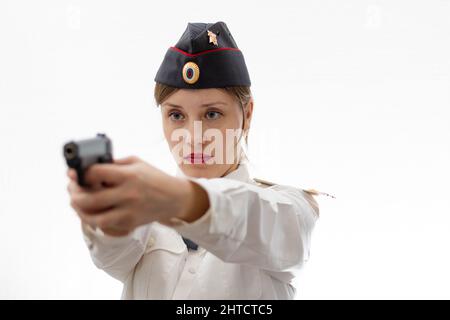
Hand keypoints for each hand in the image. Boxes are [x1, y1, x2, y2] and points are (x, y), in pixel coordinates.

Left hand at [67, 156, 208, 235]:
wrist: (174, 198)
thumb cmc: (153, 178)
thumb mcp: (136, 163)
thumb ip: (114, 164)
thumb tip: (88, 168)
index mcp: (129, 175)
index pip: (95, 174)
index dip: (81, 174)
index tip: (76, 173)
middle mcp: (128, 194)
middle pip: (89, 199)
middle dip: (74, 194)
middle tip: (71, 189)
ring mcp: (128, 211)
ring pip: (93, 217)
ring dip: (79, 211)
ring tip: (76, 203)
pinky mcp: (129, 223)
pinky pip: (104, 224)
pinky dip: (93, 218)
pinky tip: (90, 210)